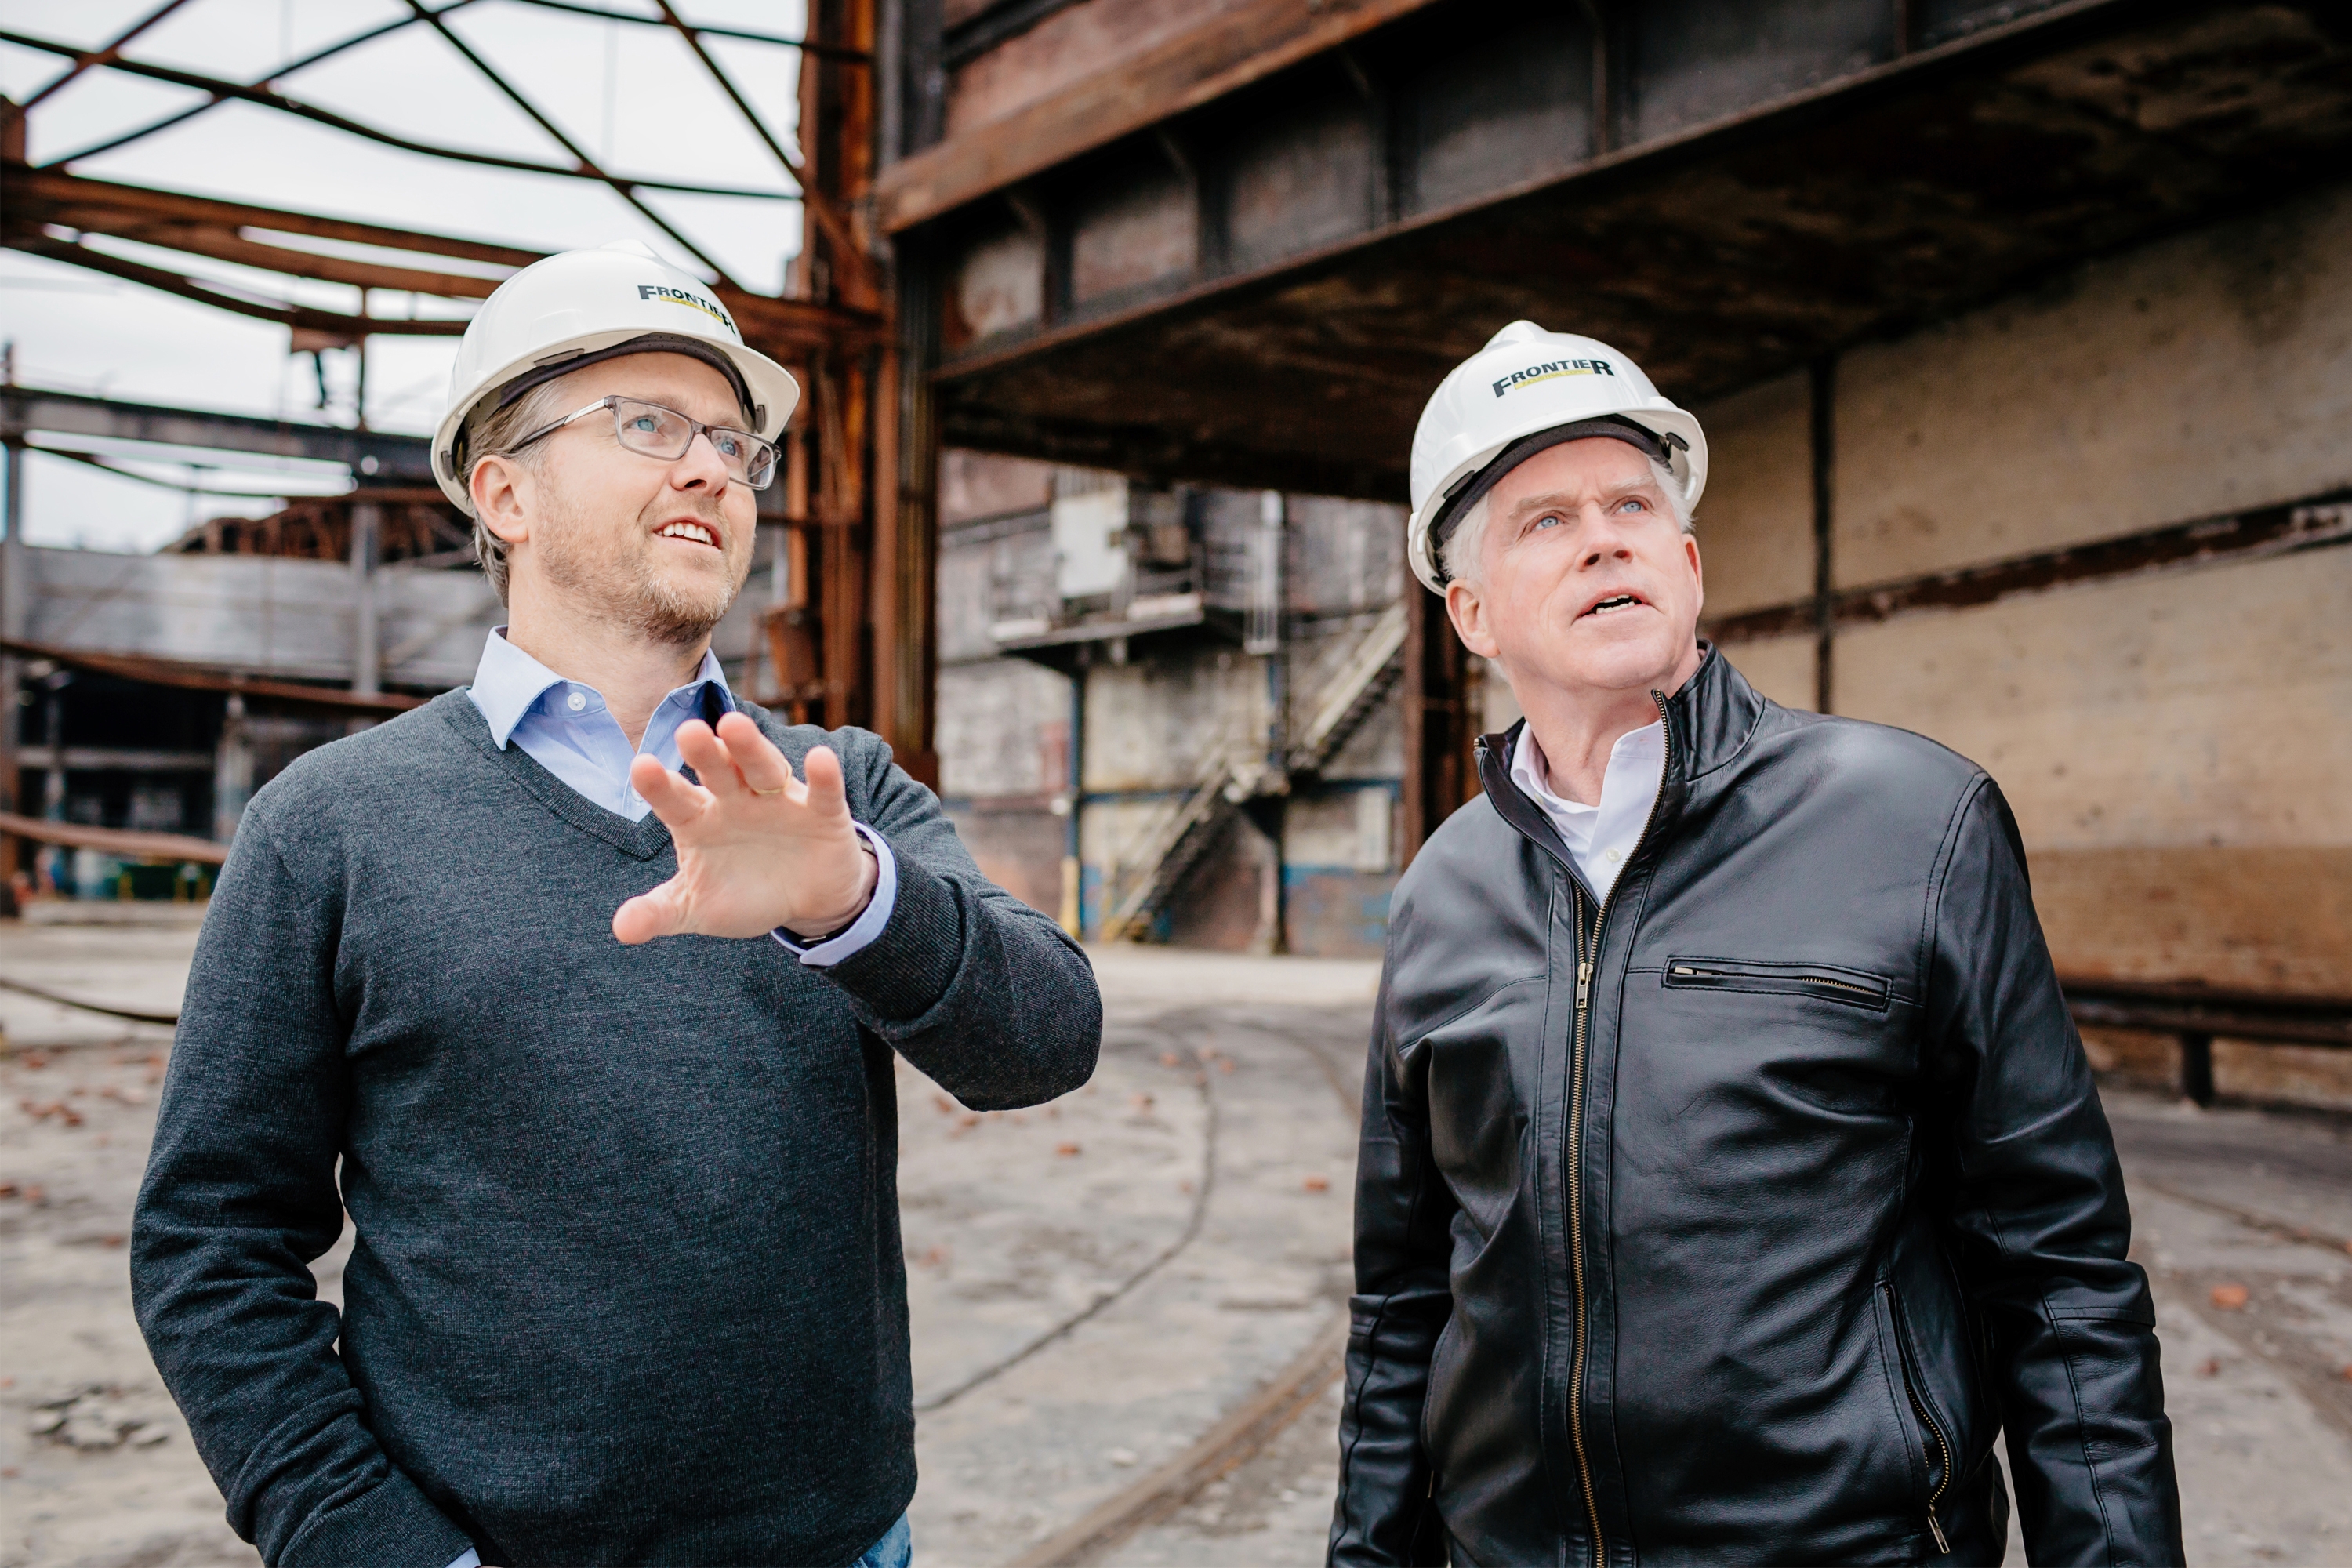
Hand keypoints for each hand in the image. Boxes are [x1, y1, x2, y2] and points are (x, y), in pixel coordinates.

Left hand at [612, 713, 878, 944]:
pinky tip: (820, 758)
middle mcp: (736, 802)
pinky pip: (823, 793)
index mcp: (700, 820)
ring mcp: (779, 802)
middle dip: (705, 753)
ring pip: (763, 769)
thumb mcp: (697, 908)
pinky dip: (824, 777)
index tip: (641, 767)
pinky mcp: (823, 814)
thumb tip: (621, 929)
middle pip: (718, 772)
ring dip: (750, 748)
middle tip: (688, 731)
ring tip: (734, 725)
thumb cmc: (745, 894)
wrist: (807, 903)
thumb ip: (660, 912)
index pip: (676, 801)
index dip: (659, 786)